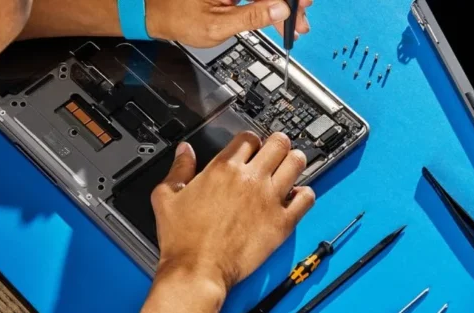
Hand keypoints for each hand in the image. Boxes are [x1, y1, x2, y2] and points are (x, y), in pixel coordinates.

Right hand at [141, 132, 314, 311]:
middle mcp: (250, 179)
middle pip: (278, 143)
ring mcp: (269, 199)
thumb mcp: (166, 196)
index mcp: (223, 168)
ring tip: (289, 169)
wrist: (197, 270)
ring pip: (296, 163)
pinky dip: (305, 194)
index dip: (251, 140)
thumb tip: (185, 151)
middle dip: (278, 144)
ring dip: (294, 162)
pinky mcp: (282, 222)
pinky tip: (296, 197)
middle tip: (275, 153)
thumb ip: (178, 168)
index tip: (252, 148)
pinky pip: (306, 198)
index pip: (249, 137)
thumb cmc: (182, 239)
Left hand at [145, 0, 312, 47]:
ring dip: (280, 5)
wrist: (155, 12)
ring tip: (290, 24)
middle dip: (288, 3)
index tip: (300, 11)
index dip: (289, 0)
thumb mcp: (217, 26)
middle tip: (300, 23)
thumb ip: (251, 17)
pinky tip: (275, 16)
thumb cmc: (177, 18)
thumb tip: (280, 10)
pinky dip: (267, 4)